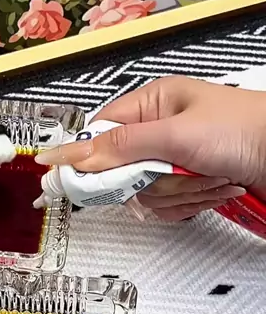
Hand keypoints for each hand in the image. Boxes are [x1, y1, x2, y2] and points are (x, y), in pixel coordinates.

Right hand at [35, 78, 265, 220]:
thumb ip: (121, 147)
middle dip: (154, 181)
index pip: (99, 136)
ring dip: (180, 193)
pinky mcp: (187, 185)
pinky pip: (168, 208)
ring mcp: (173, 162)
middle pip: (122, 175)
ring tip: (207, 176)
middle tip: (174, 172)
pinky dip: (192, 204)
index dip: (86, 161)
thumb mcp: (175, 135)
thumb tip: (75, 154)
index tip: (69, 182)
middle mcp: (159, 133)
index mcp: (151, 105)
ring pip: (147, 196)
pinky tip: (213, 188)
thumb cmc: (243, 129)